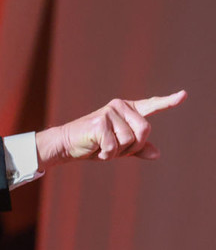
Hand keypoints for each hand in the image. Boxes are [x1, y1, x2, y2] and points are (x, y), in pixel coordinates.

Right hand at [36, 90, 186, 169]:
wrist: (67, 145)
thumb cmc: (93, 145)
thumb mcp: (119, 147)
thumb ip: (138, 148)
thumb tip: (157, 154)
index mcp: (127, 110)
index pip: (152, 105)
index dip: (169, 102)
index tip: (184, 95)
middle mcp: (119, 106)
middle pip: (145, 130)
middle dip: (133, 146)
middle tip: (114, 148)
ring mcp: (109, 112)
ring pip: (130, 140)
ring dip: (117, 151)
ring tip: (102, 147)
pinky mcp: (100, 122)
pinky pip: (114, 146)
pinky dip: (106, 154)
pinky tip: (96, 149)